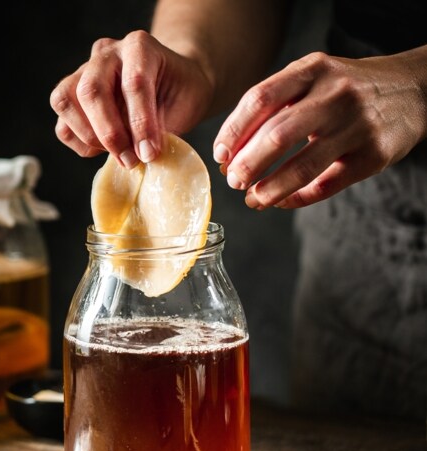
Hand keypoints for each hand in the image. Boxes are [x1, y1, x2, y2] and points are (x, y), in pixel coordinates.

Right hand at [50, 30, 213, 167]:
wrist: (172, 86)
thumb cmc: (179, 95)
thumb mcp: (185, 105)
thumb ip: (163, 126)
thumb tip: (141, 154)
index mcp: (139, 46)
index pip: (133, 83)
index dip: (141, 124)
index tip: (149, 154)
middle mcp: (106, 54)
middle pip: (91, 90)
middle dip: (109, 133)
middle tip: (130, 160)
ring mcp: (83, 73)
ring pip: (64, 101)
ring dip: (89, 137)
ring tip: (118, 154)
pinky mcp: (71, 98)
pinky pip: (63, 126)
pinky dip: (80, 144)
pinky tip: (105, 150)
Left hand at [213, 49, 426, 208]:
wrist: (413, 89)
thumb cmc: (344, 90)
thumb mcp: (311, 79)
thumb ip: (273, 106)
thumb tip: (229, 152)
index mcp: (311, 70)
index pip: (259, 100)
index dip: (233, 132)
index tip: (220, 156)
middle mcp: (335, 94)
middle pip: (277, 135)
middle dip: (247, 165)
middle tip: (233, 182)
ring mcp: (357, 126)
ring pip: (302, 166)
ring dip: (269, 190)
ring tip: (252, 200)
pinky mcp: (373, 155)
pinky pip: (326, 185)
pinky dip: (297, 198)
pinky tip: (280, 202)